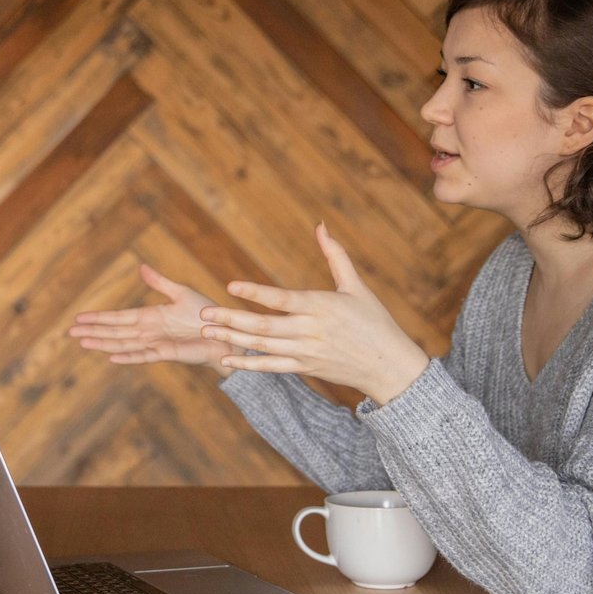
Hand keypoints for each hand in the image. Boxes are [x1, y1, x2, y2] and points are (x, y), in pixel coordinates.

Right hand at [70, 264, 231, 373]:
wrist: (225, 334)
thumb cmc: (206, 314)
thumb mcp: (180, 293)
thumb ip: (159, 283)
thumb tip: (141, 267)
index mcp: (149, 316)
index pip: (118, 318)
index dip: (99, 318)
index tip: (79, 318)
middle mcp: (148, 331)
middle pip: (114, 332)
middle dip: (93, 332)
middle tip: (70, 333)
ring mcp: (155, 343)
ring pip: (123, 344)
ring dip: (103, 344)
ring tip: (83, 343)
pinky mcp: (166, 353)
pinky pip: (143, 355)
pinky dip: (127, 357)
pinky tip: (111, 358)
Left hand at [199, 224, 429, 403]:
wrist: (388, 366)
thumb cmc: (374, 321)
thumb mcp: (357, 286)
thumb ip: (335, 255)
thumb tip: (320, 225)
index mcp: (322, 307)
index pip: (282, 299)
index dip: (256, 293)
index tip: (231, 286)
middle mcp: (311, 331)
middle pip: (265, 326)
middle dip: (232, 319)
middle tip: (204, 314)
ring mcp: (306, 353)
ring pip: (263, 347)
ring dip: (233, 339)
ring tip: (206, 332)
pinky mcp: (305, 369)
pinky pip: (271, 367)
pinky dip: (248, 365)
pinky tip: (226, 359)